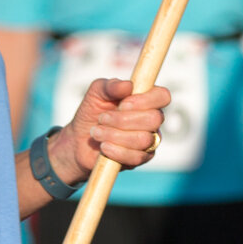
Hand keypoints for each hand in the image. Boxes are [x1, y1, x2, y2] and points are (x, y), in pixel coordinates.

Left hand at [55, 77, 169, 182]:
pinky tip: (104, 146)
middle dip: (123, 120)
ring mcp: (150, 140)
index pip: (162, 96)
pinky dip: (117, 151)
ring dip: (115, 135)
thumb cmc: (92, 112)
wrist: (79, 140)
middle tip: (102, 119)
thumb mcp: (96, 93)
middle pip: (155, 119)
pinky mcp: (141, 158)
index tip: (123, 104)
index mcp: (146, 99)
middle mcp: (152, 119)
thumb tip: (128, 85)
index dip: (145, 100)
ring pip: (144, 139)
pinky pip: (137, 157)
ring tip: (97, 132)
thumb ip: (110, 86)